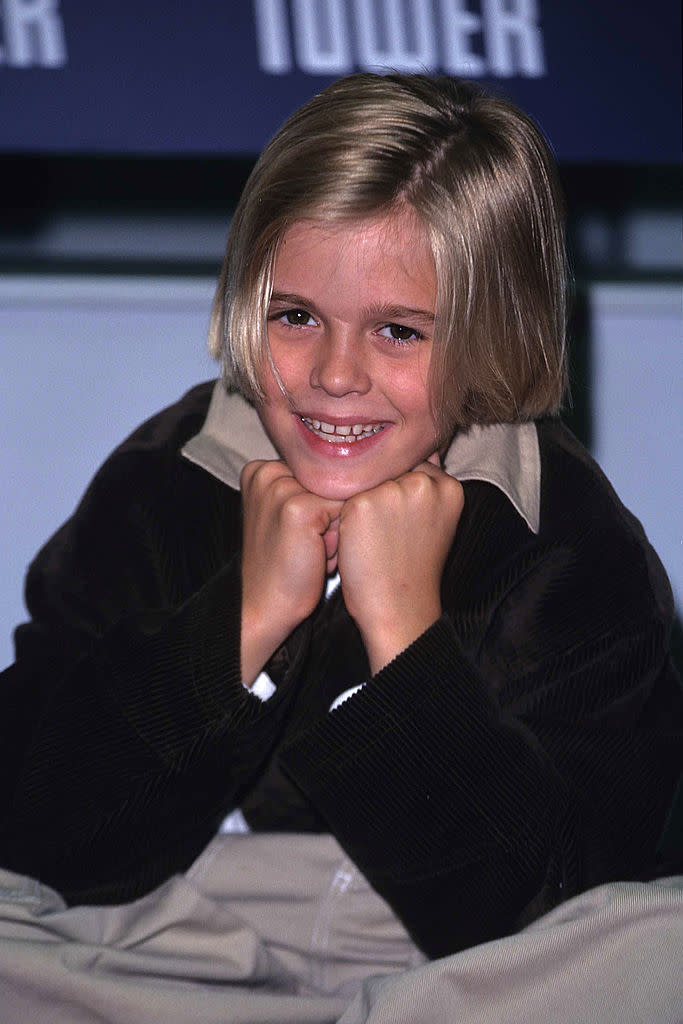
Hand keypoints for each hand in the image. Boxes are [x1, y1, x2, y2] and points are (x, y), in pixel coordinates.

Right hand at [240, 460, 342, 685]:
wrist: (266, 605)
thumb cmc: (286, 564)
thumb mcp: (291, 513)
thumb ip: (311, 488)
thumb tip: (365, 472)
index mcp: (262, 470)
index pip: (320, 473)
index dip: (323, 505)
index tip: (303, 532)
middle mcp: (267, 472)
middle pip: (332, 481)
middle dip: (331, 514)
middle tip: (308, 545)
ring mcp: (281, 488)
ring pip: (341, 495)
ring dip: (337, 527)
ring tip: (313, 550)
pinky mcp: (298, 507)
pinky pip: (345, 510)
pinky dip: (339, 538)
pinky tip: (317, 556)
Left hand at [337, 456, 463, 674]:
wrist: (399, 609)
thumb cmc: (412, 569)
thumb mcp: (433, 522)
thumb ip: (424, 488)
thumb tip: (406, 459)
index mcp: (448, 487)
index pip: (413, 467)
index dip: (399, 492)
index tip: (397, 522)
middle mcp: (425, 482)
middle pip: (388, 471)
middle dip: (380, 495)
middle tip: (382, 533)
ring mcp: (393, 491)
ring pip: (365, 481)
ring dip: (360, 503)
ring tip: (370, 539)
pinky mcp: (363, 503)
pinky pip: (343, 497)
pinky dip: (343, 518)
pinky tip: (354, 541)